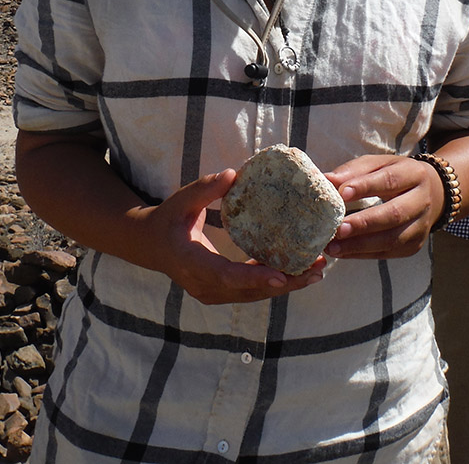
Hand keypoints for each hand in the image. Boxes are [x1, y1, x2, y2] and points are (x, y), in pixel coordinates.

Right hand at [141, 170, 324, 304]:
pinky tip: (300, 272)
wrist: (150, 245)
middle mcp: (203, 285)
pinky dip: (275, 283)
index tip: (282, 275)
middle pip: (248, 291)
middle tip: (317, 268)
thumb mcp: (182, 200)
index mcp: (192, 263)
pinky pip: (251, 291)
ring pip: (254, 295)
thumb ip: (205, 189)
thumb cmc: (168, 218)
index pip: (226, 275)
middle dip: (285, 283)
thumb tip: (233, 174)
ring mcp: (212, 293)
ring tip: (318, 271)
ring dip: (287, 285)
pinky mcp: (221, 292)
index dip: (254, 276)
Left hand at [323, 155, 441, 260]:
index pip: (389, 180)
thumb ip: (353, 171)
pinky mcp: (414, 246)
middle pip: (394, 214)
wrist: (431, 194)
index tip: (342, 193)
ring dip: (360, 245)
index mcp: (414, 174)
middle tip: (337, 229)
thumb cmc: (395, 176)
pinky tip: (343, 252)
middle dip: (364, 223)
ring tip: (333, 246)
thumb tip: (326, 179)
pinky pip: (387, 253)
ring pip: (392, 239)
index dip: (366, 187)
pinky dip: (363, 254)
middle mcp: (422, 201)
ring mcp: (421, 226)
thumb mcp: (378, 165)